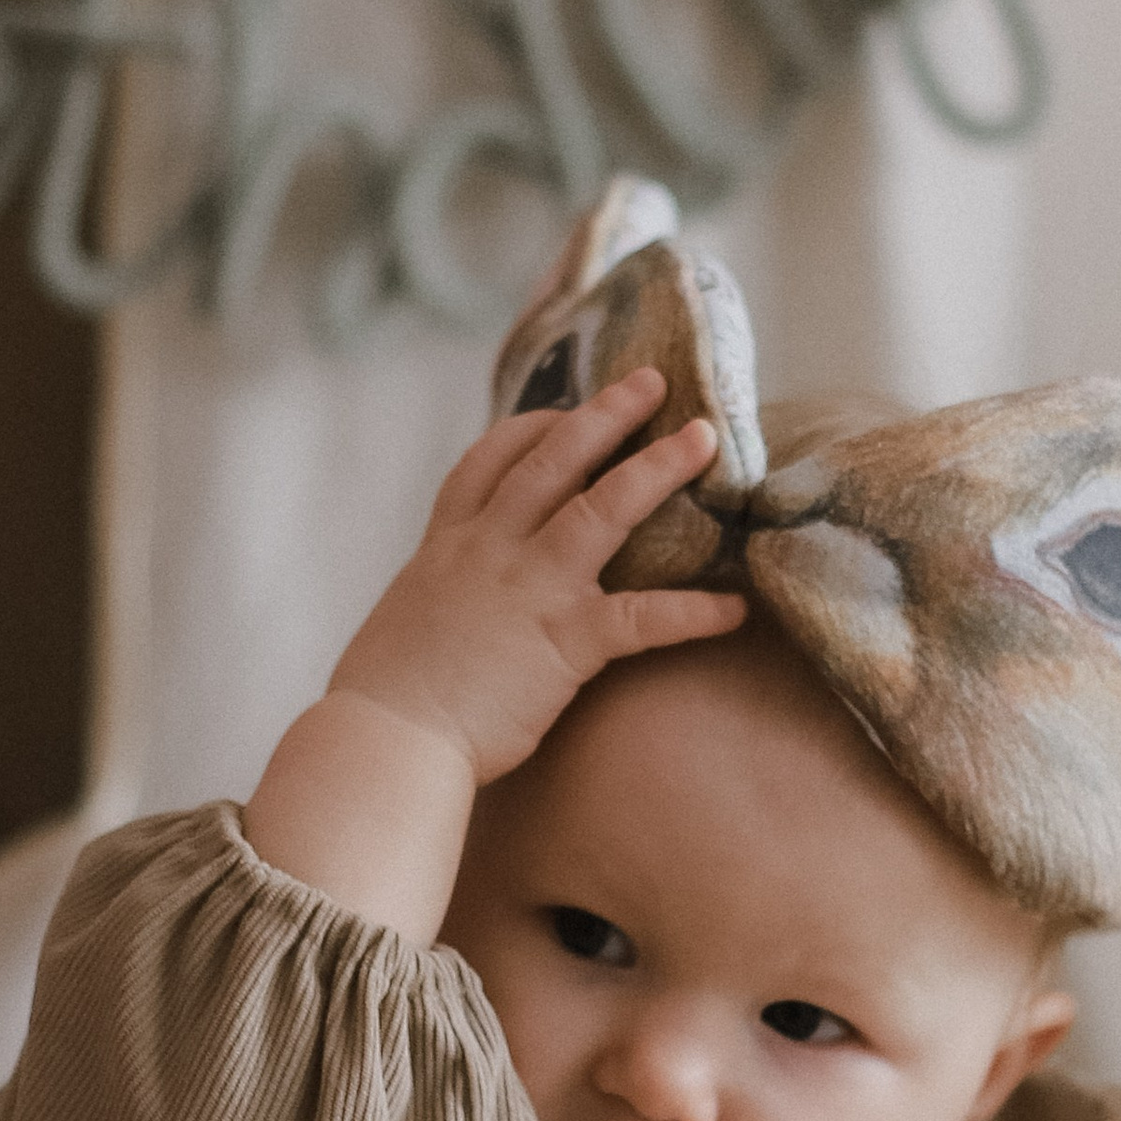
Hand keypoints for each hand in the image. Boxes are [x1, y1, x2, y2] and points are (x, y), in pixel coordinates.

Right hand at [242, 370, 743, 939]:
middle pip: (553, 460)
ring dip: (656, 468)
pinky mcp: (563, 641)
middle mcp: (489, 550)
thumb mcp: (404, 620)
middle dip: (605, 416)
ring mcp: (529, 588)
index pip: (487, 463)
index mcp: (447, 545)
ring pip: (601, 508)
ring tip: (703, 438)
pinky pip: (641, 617)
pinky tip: (736, 609)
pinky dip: (693, 612)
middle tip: (653, 382)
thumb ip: (436, 597)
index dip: (529, 428)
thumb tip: (444, 607)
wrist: (385, 738)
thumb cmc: (384, 697)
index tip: (562, 411)